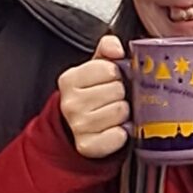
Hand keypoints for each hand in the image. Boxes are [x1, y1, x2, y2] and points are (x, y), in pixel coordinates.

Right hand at [58, 35, 130, 160]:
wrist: (74, 129)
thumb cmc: (90, 96)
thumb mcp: (94, 68)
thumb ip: (106, 49)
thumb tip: (115, 47)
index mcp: (70, 80)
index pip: (109, 68)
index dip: (115, 74)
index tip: (110, 81)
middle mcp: (71, 103)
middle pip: (117, 90)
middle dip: (120, 94)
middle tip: (112, 99)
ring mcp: (78, 125)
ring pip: (120, 112)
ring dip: (122, 114)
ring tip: (113, 114)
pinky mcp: (88, 145)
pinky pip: (119, 135)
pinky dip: (121, 134)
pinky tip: (113, 130)